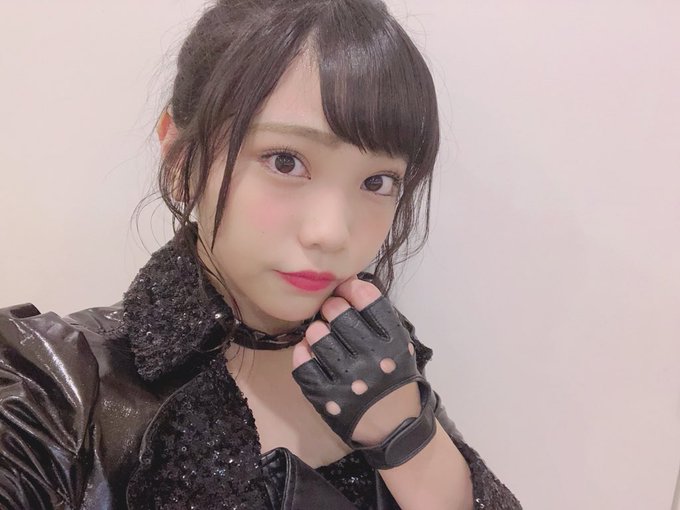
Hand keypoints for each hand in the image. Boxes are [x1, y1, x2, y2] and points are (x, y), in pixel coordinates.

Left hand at [292, 275, 421, 446]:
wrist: (394, 425)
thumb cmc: (394, 376)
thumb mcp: (399, 344)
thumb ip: (377, 316)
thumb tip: (348, 283)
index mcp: (393, 341)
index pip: (366, 298)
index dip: (350, 288)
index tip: (346, 291)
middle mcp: (371, 358)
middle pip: (337, 312)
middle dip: (331, 307)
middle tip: (333, 314)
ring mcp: (348, 379)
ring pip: (316, 334)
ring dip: (317, 330)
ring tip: (323, 336)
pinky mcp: (327, 397)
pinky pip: (302, 363)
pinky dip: (303, 353)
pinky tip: (311, 353)